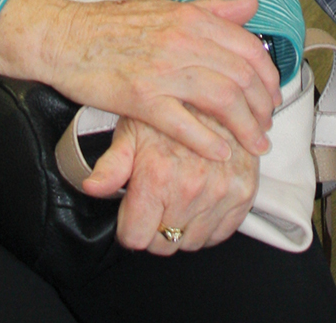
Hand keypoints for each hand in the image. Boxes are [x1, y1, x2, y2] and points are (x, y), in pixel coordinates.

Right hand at [0, 0, 280, 161]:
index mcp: (190, 18)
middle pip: (241, 77)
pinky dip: (208, 142)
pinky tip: (221, 153)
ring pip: (222, 101)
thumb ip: (211, 9)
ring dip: (245, 127)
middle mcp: (182, 41)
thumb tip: (251, 5)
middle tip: (267, 126)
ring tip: (255, 145)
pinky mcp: (141, 99)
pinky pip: (184, 125)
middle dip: (262, 107)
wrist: (65, 37)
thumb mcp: (166, 7)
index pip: (248, 48)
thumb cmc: (113, 24)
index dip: (268, 76)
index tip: (272, 95)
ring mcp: (162, 71)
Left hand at [84, 111, 258, 252]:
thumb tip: (92, 187)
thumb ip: (111, 165)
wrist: (216, 92)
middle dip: (156, 225)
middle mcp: (190, 188)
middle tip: (158, 198)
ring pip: (191, 242)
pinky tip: (201, 197)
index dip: (130, 224)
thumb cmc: (170, 110)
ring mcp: (220, 192)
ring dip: (183, 225)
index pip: (135, 237)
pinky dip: (209, 223)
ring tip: (180, 193)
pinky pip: (220, 234)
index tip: (135, 209)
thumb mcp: (131, 131)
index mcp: (158, 175)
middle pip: (163, 243)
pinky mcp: (243, 193)